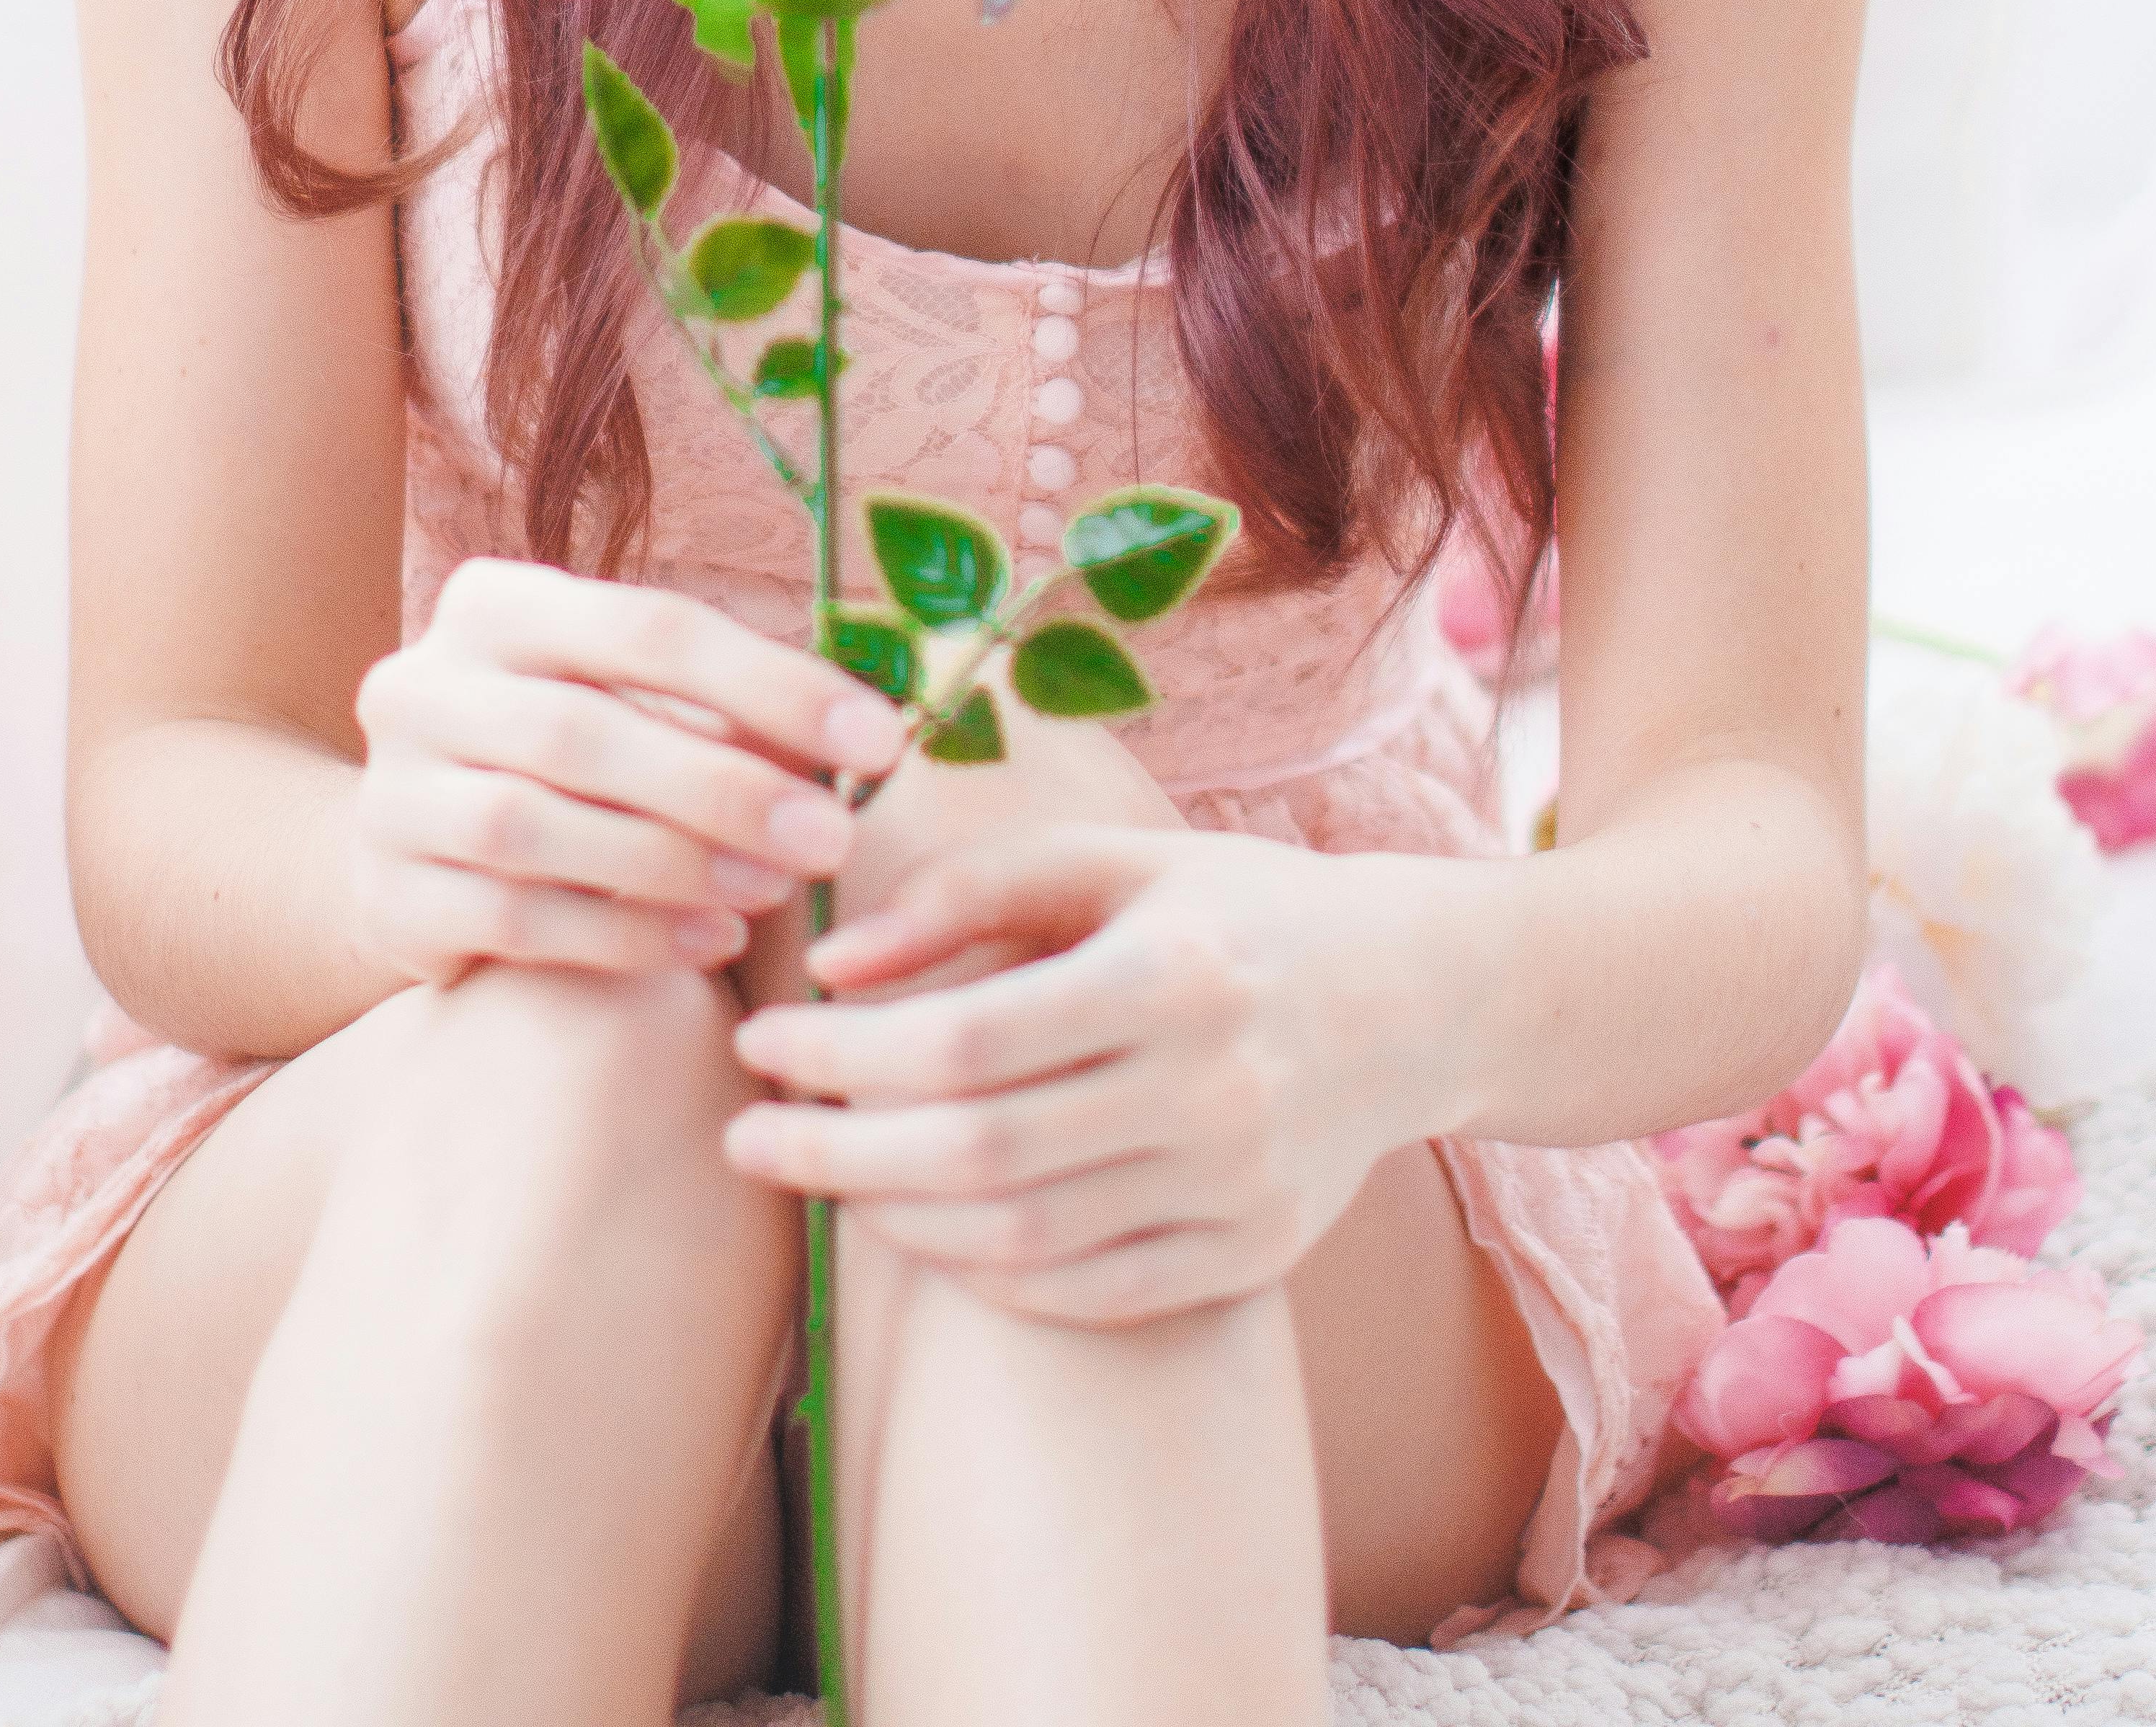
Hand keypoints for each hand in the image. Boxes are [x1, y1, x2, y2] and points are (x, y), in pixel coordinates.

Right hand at [352, 557, 906, 984]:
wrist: (411, 842)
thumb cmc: (563, 757)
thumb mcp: (633, 705)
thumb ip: (725, 713)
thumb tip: (863, 734)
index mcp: (495, 604)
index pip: (647, 626)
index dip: (770, 681)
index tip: (878, 736)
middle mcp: (423, 684)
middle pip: (584, 730)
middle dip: (724, 787)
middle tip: (831, 837)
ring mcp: (391, 793)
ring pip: (535, 827)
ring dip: (673, 864)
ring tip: (770, 891)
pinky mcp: (386, 895)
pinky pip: (512, 918)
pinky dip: (621, 934)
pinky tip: (706, 943)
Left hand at [721, 826, 1459, 1323]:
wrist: (1411, 997)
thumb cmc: (1236, 910)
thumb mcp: (1116, 862)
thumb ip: (970, 894)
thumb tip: (834, 965)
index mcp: (1174, 973)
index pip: (966, 1041)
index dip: (841, 1054)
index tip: (758, 1042)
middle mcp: (1212, 1092)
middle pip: (979, 1154)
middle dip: (837, 1153)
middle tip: (744, 1138)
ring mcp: (1236, 1190)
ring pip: (1022, 1242)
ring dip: (896, 1219)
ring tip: (823, 1178)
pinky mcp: (1250, 1257)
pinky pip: (1087, 1294)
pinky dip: (989, 1274)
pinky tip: (925, 1228)